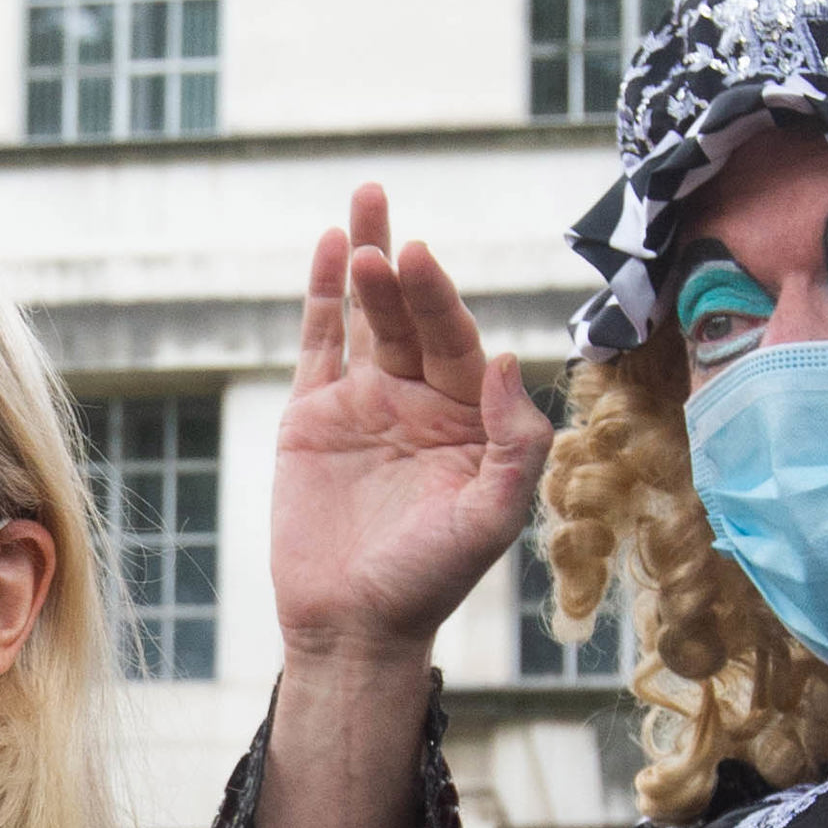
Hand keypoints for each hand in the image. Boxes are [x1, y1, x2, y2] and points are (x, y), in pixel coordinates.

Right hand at [272, 183, 555, 671]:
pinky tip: (329, 244)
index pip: (460, 342)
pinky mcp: (312, 416)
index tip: (423, 260)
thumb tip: (510, 359)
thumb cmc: (429, 580)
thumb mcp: (492, 517)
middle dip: (404, 275)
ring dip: (368, 260)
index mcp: (471, 421)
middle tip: (391, 238)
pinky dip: (323, 295)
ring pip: (369, 316)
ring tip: (367, 202)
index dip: (442, 300)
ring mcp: (366, 404)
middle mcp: (422, 402)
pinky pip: (320, 342)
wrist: (352, 626)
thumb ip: (514, 440)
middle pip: (415, 319)